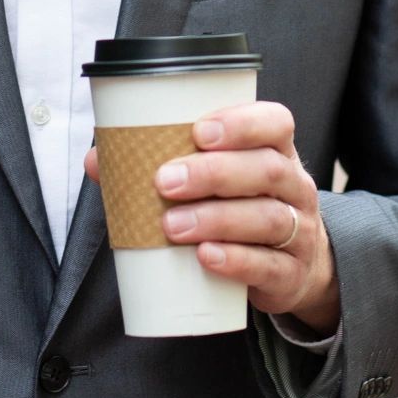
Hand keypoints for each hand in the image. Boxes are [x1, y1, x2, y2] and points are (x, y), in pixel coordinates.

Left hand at [81, 99, 338, 331]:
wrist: (290, 269)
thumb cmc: (241, 210)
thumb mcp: (216, 183)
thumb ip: (162, 164)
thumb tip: (98, 159)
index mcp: (275, 152)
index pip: (275, 124)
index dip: (242, 123)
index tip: (198, 131)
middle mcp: (294, 186)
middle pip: (267, 170)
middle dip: (214, 173)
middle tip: (165, 181)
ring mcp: (299, 231)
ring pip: (269, 218)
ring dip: (217, 219)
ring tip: (173, 226)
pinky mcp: (290, 274)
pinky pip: (269, 266)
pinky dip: (236, 261)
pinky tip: (206, 258)